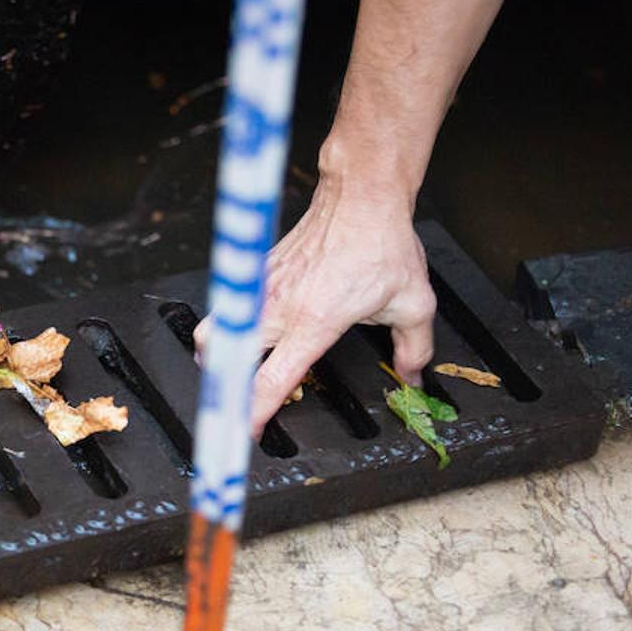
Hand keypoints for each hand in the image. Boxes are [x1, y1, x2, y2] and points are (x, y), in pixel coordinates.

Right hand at [196, 176, 435, 437]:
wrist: (360, 197)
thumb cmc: (382, 244)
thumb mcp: (413, 303)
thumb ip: (414, 349)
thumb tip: (415, 377)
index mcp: (313, 323)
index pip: (271, 380)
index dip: (255, 414)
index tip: (249, 433)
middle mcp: (279, 307)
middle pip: (225, 360)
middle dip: (225, 389)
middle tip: (235, 407)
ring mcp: (262, 288)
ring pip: (216, 332)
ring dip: (218, 358)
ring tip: (233, 374)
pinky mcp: (258, 272)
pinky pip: (230, 308)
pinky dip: (230, 327)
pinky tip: (251, 333)